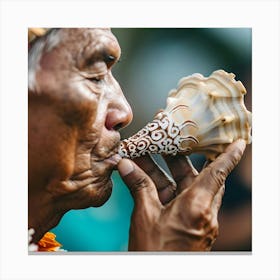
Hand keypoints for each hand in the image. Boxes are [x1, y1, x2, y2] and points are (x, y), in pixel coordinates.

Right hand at [117, 139, 245, 250]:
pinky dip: (164, 187)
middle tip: (164, 141)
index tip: (239, 142)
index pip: (218, 174)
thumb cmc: (155, 253)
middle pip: (194, 175)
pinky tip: (147, 178)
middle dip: (177, 158)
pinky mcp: (188, 225)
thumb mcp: (145, 216)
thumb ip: (138, 186)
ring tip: (147, 155)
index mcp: (197, 206)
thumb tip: (126, 164)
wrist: (158, 277)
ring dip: (166, 172)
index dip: (229, 156)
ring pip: (184, 187)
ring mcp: (196, 219)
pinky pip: (178, 199)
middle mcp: (202, 212)